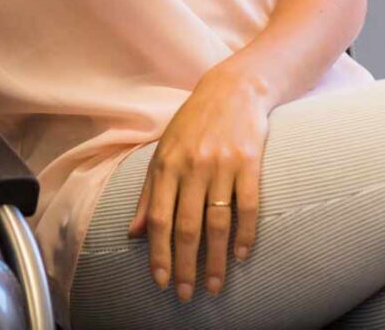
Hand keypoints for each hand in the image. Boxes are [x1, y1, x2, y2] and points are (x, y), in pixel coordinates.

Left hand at [128, 65, 270, 302]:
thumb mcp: (164, 152)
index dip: (157, 253)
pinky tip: (241, 255)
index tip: (159, 281)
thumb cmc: (194, 123)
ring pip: (217, 222)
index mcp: (166, 165)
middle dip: (184, 265)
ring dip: (216, 259)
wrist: (234, 89)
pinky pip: (249, 206)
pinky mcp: (250, 162)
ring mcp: (222, 165)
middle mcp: (192, 166)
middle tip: (185, 294)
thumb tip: (134, 233)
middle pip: (186, 226)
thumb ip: (149, 194)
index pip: (159, 218)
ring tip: (215, 285)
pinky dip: (245, 234)